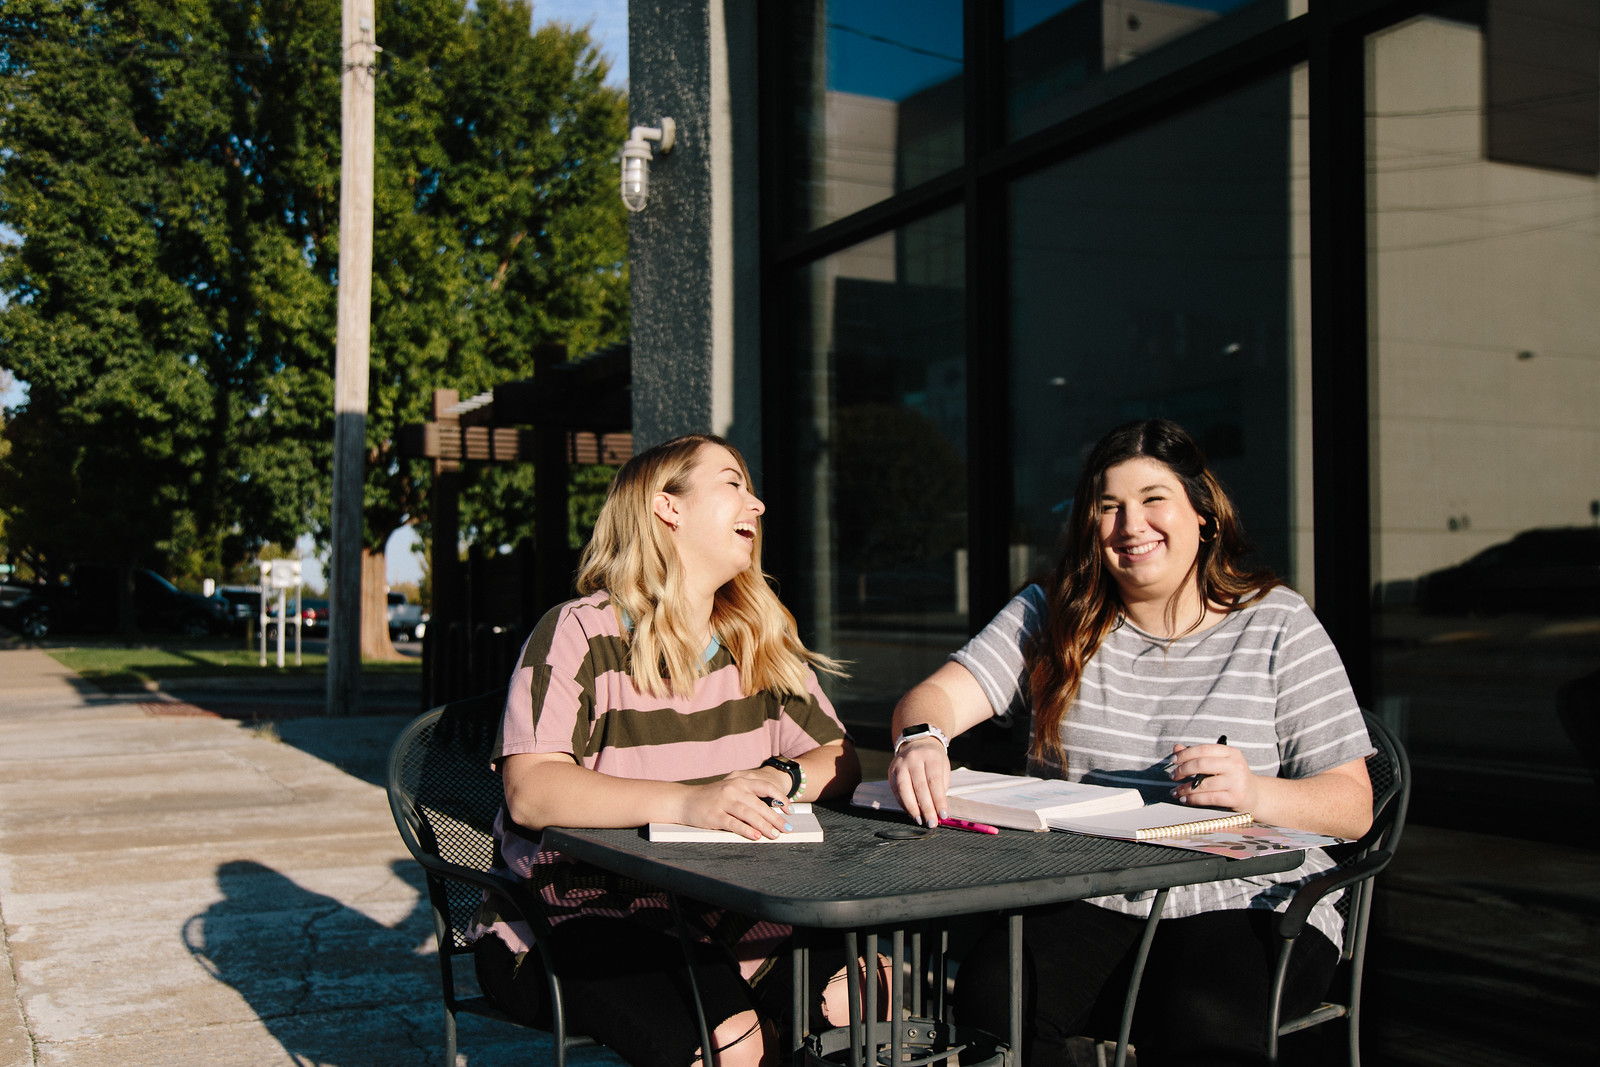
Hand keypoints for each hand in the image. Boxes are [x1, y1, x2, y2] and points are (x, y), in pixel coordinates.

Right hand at [677, 769, 791, 840]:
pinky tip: (756, 836)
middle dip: (776, 818)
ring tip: (775, 835)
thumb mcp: (730, 789)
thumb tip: (770, 811)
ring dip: (764, 826)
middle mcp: (733, 789)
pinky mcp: (715, 815)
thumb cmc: (710, 797)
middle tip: (787, 828)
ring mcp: (723, 801)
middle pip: (760, 804)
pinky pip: (734, 824)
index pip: (766, 787)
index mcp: (739, 781)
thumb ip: (747, 795)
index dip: (780, 798)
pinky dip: (746, 830)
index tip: (789, 810)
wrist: (684, 800)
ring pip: (749, 814)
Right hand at [888, 737, 950, 827]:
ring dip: (912, 808)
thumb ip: (940, 788)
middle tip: (931, 823)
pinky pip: (896, 790)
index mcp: (931, 757)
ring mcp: (900, 764)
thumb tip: (938, 811)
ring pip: (904, 789)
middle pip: (920, 787)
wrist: (918, 742)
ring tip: (920, 820)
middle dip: (926, 808)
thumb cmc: (933, 759)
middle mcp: (914, 759)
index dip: (939, 800)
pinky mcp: (891, 770)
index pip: (935, 782)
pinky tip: (911, 812)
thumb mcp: (943, 768)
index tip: (943, 815)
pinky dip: (903, 804)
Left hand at [1170, 741, 1256, 810]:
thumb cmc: (1232, 777)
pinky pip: (1208, 798)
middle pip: (1201, 764)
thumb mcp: (1219, 763)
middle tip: (1172, 776)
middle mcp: (1235, 765)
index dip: (1185, 754)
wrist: (1255, 796)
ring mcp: (1236, 782)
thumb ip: (1198, 755)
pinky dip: (1193, 799)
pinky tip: (1185, 799)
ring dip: (1185, 788)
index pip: (1203, 749)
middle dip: (1182, 770)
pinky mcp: (1235, 797)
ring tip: (1175, 791)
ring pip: (1203, 784)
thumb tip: (1176, 748)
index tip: (1173, 760)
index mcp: (1231, 752)